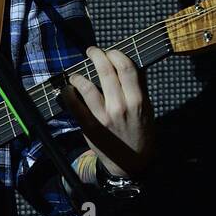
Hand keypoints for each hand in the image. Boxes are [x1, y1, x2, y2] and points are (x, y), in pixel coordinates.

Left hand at [59, 46, 155, 178]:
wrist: (131, 164)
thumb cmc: (141, 135)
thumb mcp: (147, 111)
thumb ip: (140, 88)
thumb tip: (132, 65)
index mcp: (138, 101)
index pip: (126, 68)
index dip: (116, 54)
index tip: (111, 52)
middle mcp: (120, 106)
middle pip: (106, 71)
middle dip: (97, 55)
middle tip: (91, 51)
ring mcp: (103, 117)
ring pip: (87, 86)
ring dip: (79, 75)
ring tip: (76, 74)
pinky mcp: (90, 127)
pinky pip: (75, 106)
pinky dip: (69, 94)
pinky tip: (68, 89)